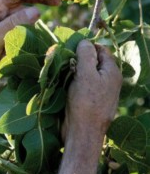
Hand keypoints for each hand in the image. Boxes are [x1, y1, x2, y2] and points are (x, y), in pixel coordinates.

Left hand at [0, 0, 59, 90]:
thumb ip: (14, 23)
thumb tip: (37, 11)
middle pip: (21, 5)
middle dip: (37, 5)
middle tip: (58, 4)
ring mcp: (0, 27)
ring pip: (23, 21)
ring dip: (33, 24)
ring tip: (45, 28)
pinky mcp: (4, 40)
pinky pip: (20, 34)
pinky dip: (29, 36)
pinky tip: (38, 39)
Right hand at [55, 40, 121, 173]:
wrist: (82, 133)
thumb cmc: (85, 103)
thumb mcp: (86, 75)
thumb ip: (86, 55)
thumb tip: (85, 41)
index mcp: (112, 72)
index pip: (101, 49)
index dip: (86, 46)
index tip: (71, 48)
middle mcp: (107, 80)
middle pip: (92, 60)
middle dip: (77, 58)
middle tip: (64, 60)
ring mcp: (98, 90)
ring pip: (84, 71)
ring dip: (72, 69)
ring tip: (62, 70)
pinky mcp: (88, 98)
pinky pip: (81, 83)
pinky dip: (72, 80)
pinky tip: (63, 81)